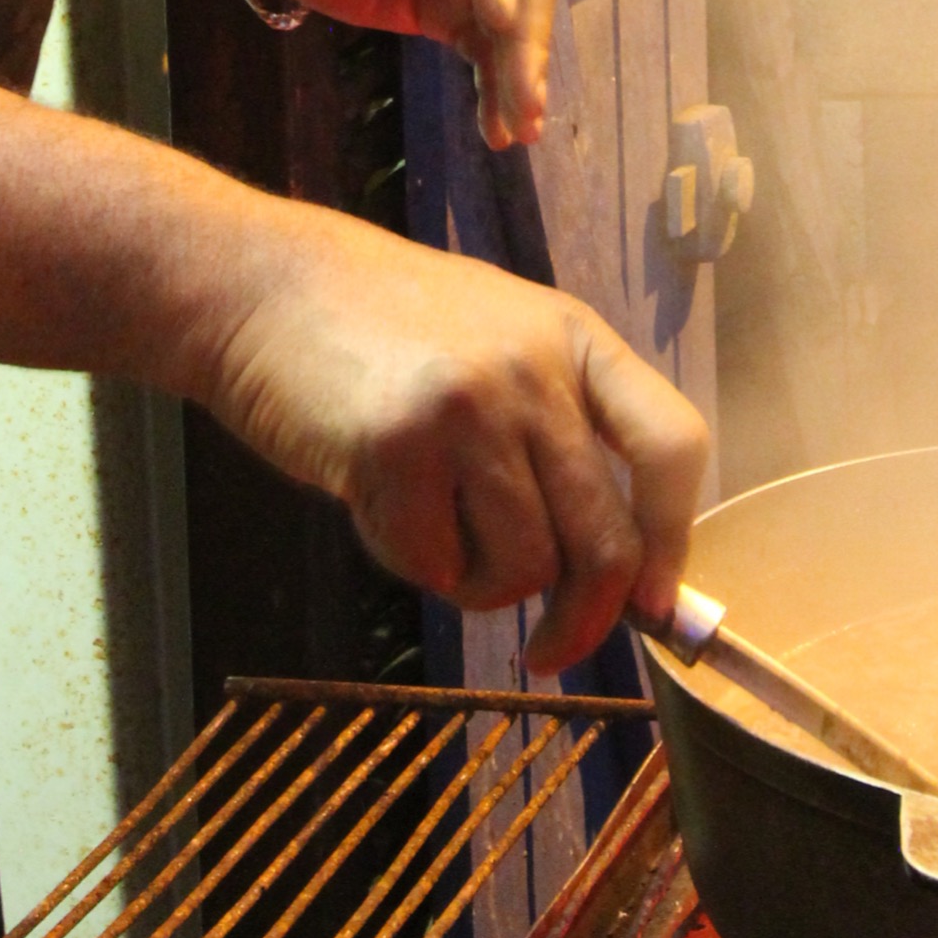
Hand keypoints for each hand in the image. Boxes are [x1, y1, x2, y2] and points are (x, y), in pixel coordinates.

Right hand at [210, 203, 707, 666]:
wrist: (262, 285)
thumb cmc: (382, 327)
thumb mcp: (499, 341)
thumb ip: (557, 427)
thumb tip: (618, 569)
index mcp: (575, 337)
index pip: (672, 446)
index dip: (674, 543)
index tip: (656, 607)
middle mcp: (536, 368)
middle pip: (606, 539)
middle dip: (585, 619)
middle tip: (550, 652)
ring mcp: (470, 405)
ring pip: (525, 568)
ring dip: (481, 585)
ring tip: (432, 531)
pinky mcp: (398, 447)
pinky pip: (436, 565)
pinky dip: (409, 561)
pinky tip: (377, 505)